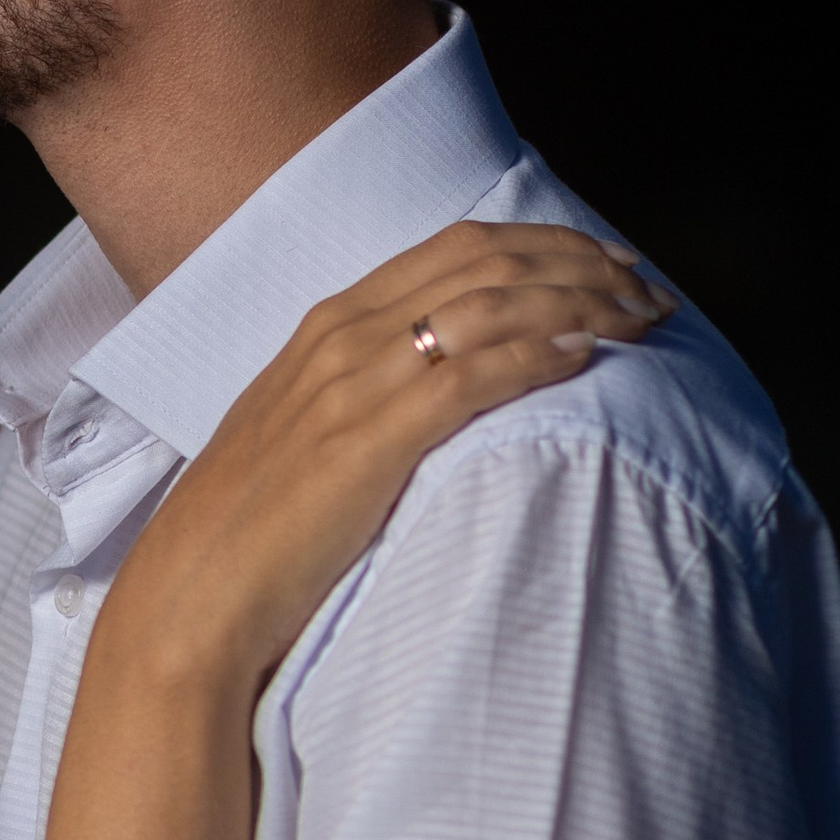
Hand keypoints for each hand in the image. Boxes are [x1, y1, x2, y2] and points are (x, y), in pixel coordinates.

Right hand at [94, 223, 672, 703]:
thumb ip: (367, 390)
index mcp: (329, 324)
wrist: (192, 596)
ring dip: (579, 302)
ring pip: (490, 307)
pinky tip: (584, 357)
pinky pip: (470, 379)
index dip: (547, 243)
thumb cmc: (252, 527)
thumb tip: (445, 382)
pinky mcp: (368, 444)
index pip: (458, 246)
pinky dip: (535, 357)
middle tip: (648, 289)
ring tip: (642, 320)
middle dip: (582, 263)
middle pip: (487, 262)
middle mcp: (343, 336)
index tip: (609, 263)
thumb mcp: (306, 429)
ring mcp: (353, 386)